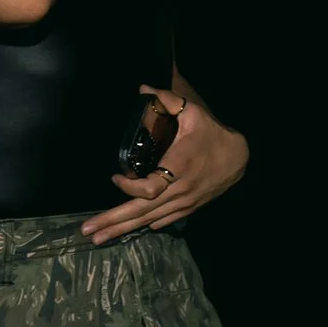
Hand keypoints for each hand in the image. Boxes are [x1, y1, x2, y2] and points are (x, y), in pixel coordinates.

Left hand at [82, 86, 248, 243]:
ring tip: (97, 238)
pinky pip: (163, 220)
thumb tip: (142, 88)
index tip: (114, 177)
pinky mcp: (189, 207)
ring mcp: (184, 202)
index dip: (129, 187)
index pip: (149, 188)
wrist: (240, 158)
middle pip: (142, 211)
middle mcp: (180, 190)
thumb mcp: (193, 114)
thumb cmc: (213, 135)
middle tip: (87, 232)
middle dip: (113, 221)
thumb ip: (168, 101)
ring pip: (149, 220)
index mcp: (179, 167)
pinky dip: (144, 225)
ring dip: (122, 229)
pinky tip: (126, 231)